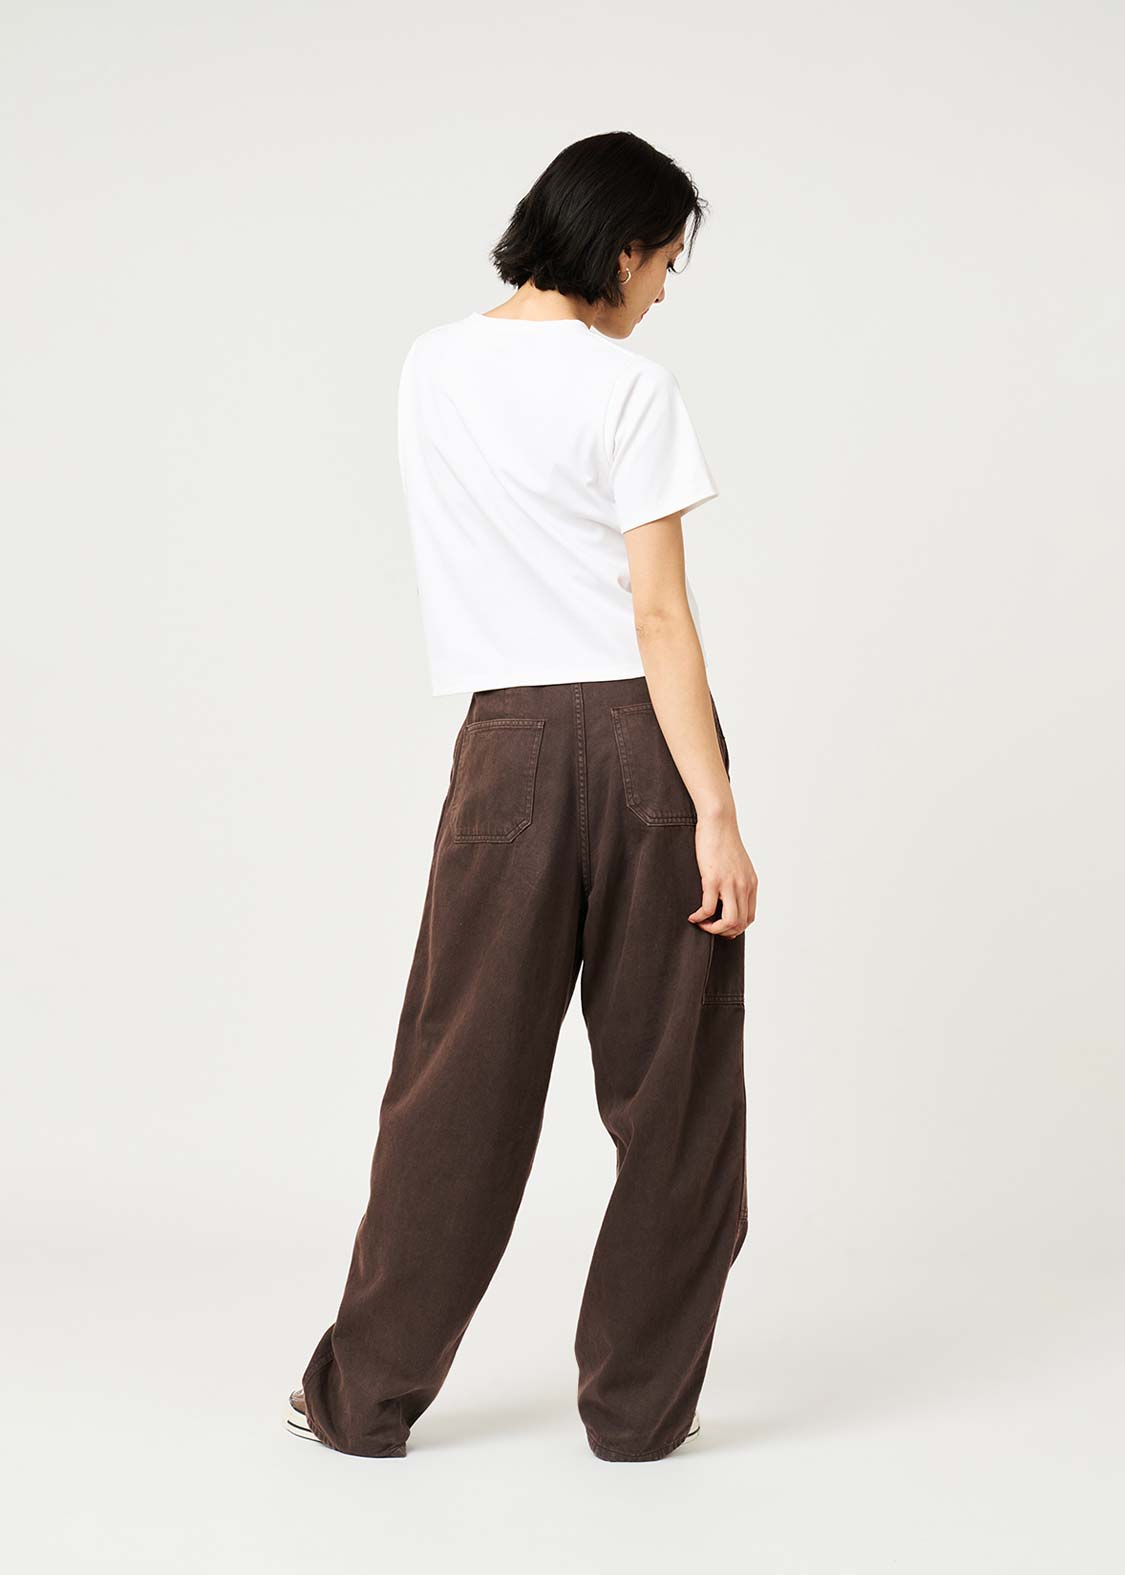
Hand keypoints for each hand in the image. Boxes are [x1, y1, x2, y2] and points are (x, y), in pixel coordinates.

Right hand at [688, 811, 757, 935]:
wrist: (719, 822)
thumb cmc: (724, 840)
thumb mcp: (738, 864)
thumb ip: (738, 880)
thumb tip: (728, 895)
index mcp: (751, 884)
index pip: (749, 917)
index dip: (735, 927)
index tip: (720, 925)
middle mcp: (744, 886)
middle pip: (740, 923)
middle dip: (723, 931)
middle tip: (709, 927)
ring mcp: (730, 884)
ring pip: (729, 921)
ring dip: (714, 929)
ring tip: (702, 924)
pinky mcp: (713, 879)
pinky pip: (707, 908)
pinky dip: (699, 917)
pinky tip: (692, 916)